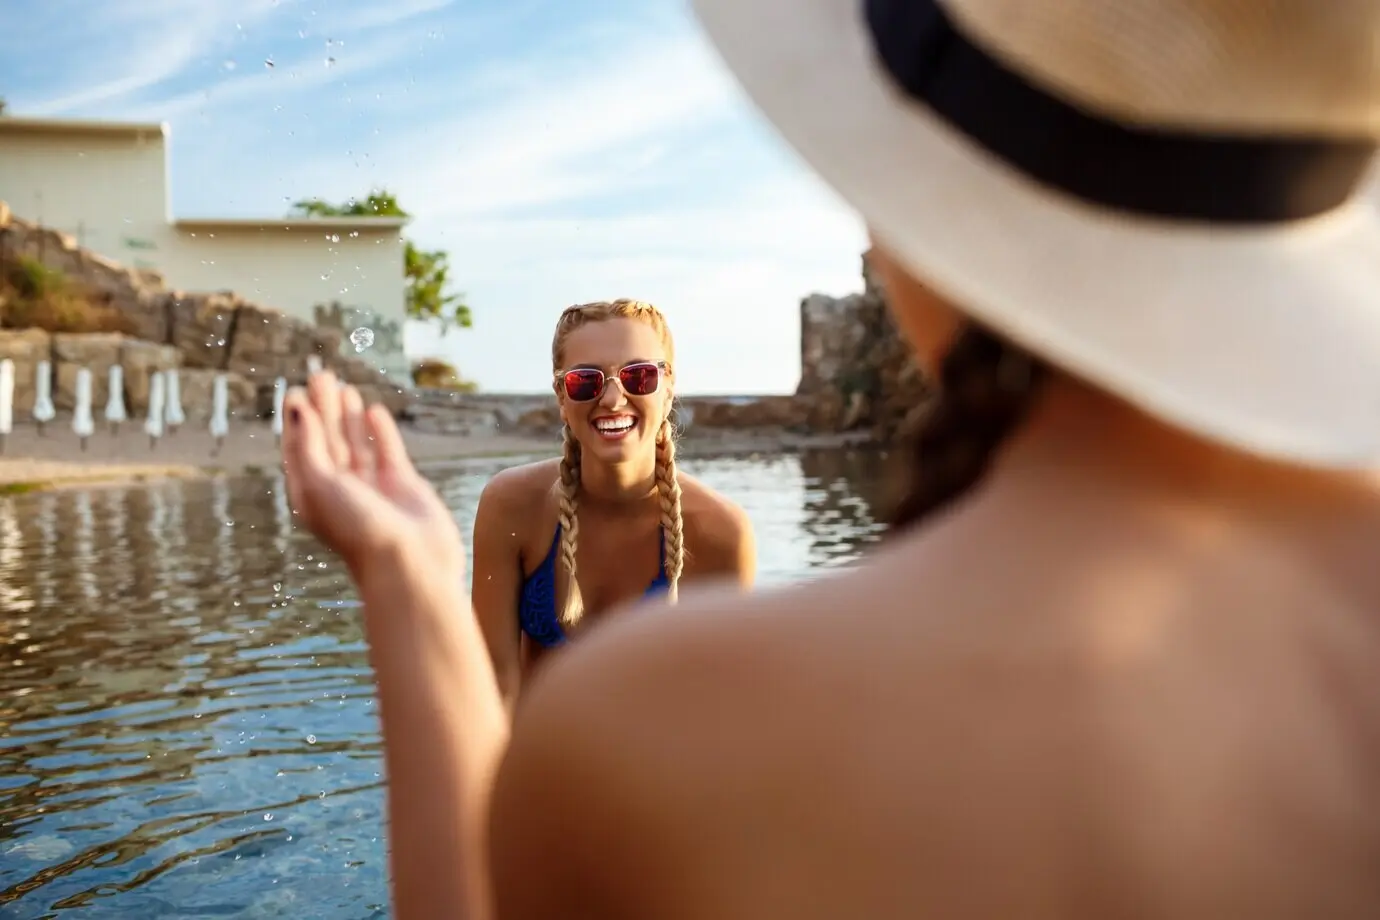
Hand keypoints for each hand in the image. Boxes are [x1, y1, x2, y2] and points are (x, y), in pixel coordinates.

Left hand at [281, 373, 464, 578]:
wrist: (408, 564)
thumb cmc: (358, 530)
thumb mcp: (320, 484)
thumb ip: (309, 444)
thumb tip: (300, 406)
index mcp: (313, 496)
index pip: (299, 451)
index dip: (296, 421)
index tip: (294, 391)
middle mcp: (340, 491)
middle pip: (327, 441)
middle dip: (323, 409)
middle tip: (321, 374)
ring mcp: (372, 488)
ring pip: (356, 444)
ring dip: (348, 415)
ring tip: (344, 386)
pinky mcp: (401, 486)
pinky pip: (386, 452)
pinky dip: (379, 432)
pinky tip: (373, 410)